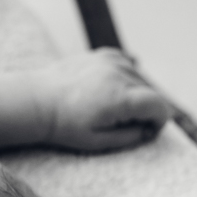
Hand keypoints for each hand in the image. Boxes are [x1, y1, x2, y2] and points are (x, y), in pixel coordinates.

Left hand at [43, 49, 170, 151]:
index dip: (159, 121)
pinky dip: (127, 75)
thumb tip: (150, 130)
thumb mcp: (98, 141)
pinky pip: (127, 62)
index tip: (148, 130)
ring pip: (140, 77)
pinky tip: (114, 87)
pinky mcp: (102, 54)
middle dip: (147, 109)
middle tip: (127, 123)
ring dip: (137, 92)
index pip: (159, 105)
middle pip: (152, 91)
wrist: (37, 103)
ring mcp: (111, 61)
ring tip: (114, 108)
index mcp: (120, 98)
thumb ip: (130, 136)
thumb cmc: (64, 126)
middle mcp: (119, 74)